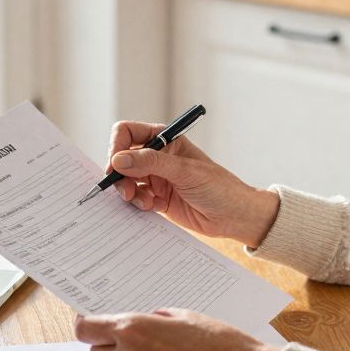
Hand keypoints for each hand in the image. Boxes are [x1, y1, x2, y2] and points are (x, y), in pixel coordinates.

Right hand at [106, 121, 279, 246]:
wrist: (234, 217)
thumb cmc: (219, 187)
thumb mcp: (185, 172)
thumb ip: (151, 163)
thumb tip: (119, 159)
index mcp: (165, 140)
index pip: (128, 133)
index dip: (117, 147)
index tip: (115, 165)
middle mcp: (157, 157)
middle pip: (122, 159)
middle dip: (120, 175)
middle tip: (126, 191)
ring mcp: (156, 178)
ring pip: (125, 180)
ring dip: (129, 192)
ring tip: (145, 202)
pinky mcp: (156, 198)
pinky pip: (135, 198)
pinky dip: (138, 203)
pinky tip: (155, 207)